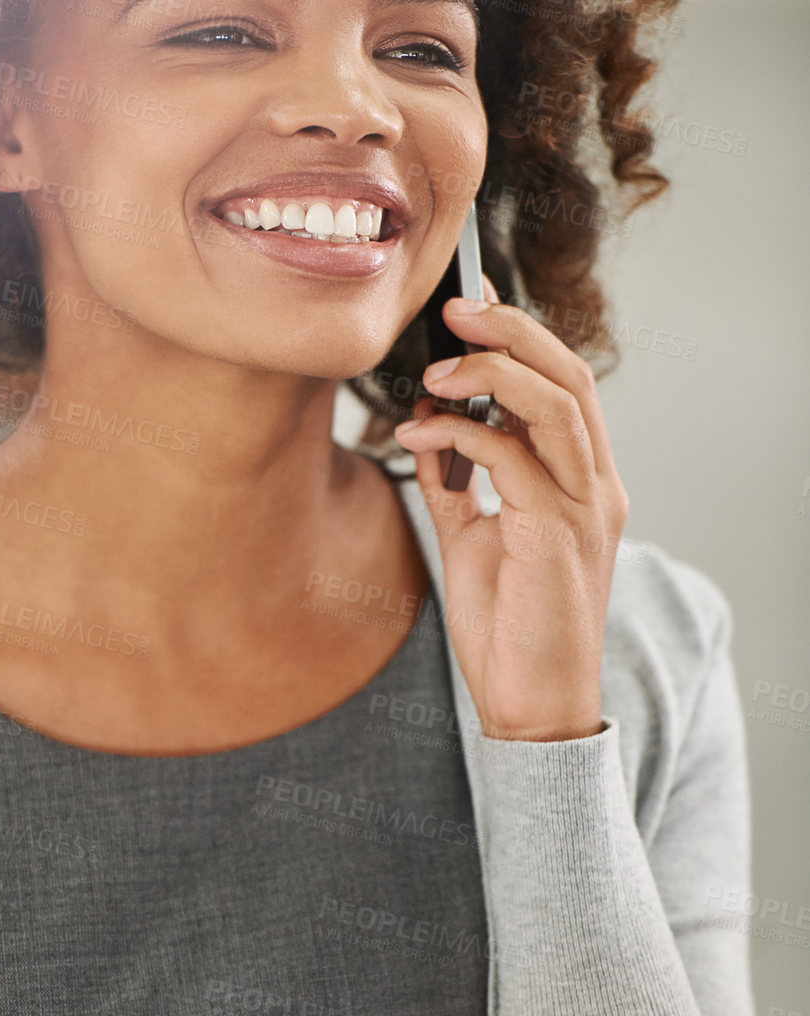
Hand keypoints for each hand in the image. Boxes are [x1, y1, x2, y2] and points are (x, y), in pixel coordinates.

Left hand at [393, 275, 628, 742]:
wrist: (531, 708)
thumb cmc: (508, 629)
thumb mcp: (472, 540)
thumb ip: (458, 484)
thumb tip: (428, 426)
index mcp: (583, 483)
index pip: (566, 385)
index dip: (522, 337)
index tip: (470, 307)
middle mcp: (596, 487)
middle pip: (570, 377)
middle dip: (511, 332)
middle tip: (453, 308)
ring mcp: (585, 510)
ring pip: (557, 405)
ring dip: (492, 373)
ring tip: (436, 370)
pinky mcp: (559, 536)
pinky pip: (515, 459)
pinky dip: (463, 436)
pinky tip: (420, 438)